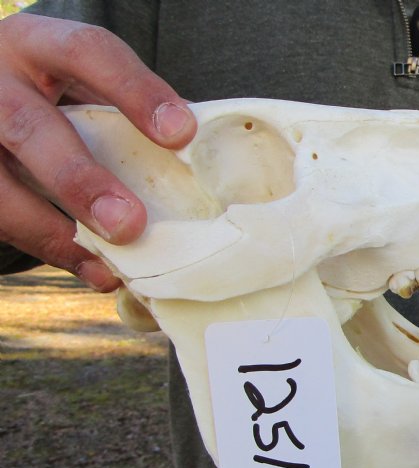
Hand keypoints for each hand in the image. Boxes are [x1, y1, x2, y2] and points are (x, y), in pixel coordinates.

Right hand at [0, 13, 195, 289]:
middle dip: (81, 180)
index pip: (87, 53)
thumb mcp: (82, 81)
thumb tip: (199, 162)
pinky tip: (95, 271)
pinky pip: (0, 220)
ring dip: (56, 231)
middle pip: (29, 127)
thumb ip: (126, 110)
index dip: (135, 92)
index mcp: (37, 45)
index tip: (182, 133)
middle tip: (129, 223)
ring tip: (110, 265)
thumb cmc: (52, 90)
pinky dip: (54, 251)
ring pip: (0, 187)